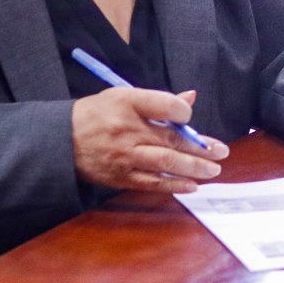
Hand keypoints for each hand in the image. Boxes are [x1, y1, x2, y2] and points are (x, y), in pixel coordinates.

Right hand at [70, 87, 228, 193]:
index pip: (164, 104)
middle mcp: (127, 130)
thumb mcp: (123, 96)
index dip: (182, 110)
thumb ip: (158, 100)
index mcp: (127, 103)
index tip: (190, 117)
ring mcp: (125, 156)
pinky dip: (174, 185)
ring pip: (166, 163)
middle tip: (221, 151)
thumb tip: (191, 98)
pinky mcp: (121, 177)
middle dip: (201, 147)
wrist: (61, 141)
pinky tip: (192, 185)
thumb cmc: (98, 114)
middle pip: (172, 138)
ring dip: (194, 168)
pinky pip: (152, 183)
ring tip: (214, 170)